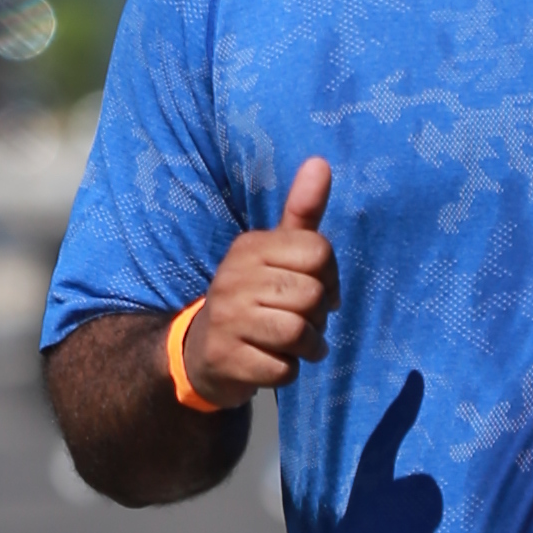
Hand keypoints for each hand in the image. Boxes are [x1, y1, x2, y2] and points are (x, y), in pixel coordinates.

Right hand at [187, 156, 338, 394]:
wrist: (203, 353)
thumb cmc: (253, 298)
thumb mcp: (275, 253)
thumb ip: (301, 212)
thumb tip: (322, 161)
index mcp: (250, 246)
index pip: (319, 253)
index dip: (330, 278)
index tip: (316, 289)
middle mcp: (234, 277)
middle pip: (312, 296)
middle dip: (317, 318)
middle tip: (299, 322)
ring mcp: (227, 319)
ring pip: (299, 334)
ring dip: (307, 348)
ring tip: (292, 346)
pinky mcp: (227, 359)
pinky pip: (284, 369)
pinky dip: (288, 371)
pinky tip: (271, 362)